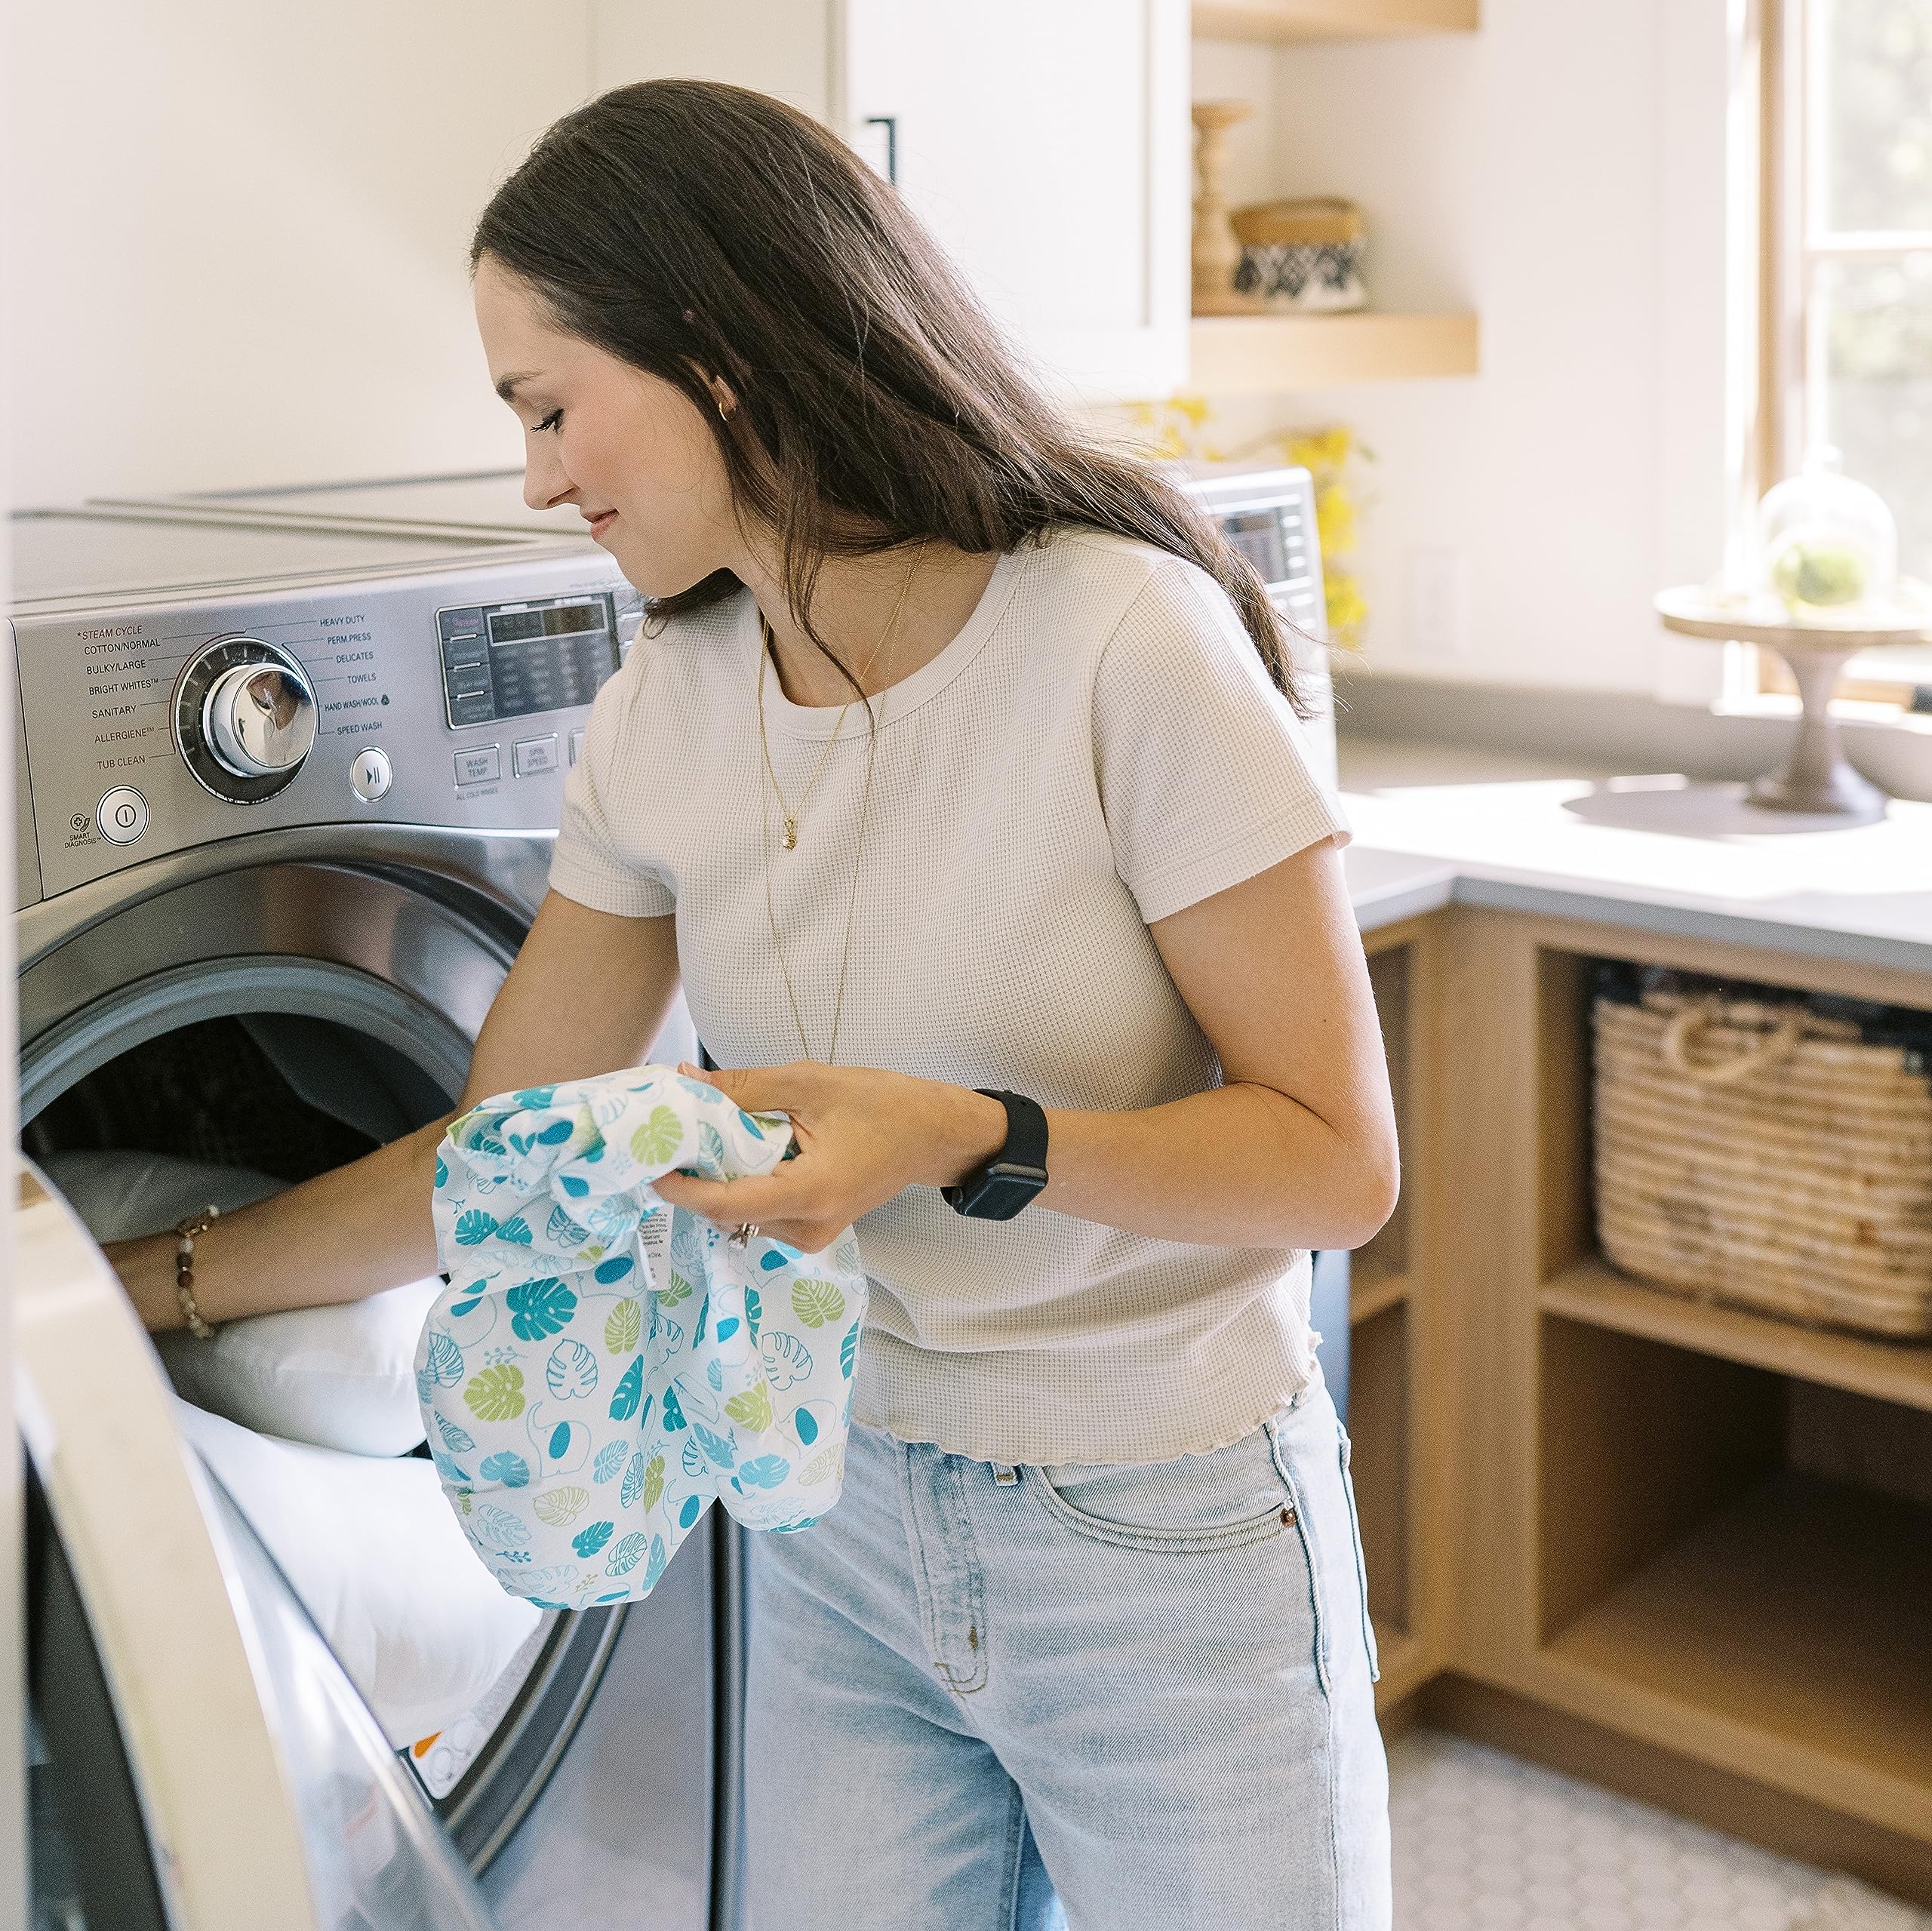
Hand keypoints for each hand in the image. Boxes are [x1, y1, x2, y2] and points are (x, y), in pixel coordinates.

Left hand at [651, 1061, 1006, 1254]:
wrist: (933, 1135)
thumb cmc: (884, 1106)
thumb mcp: (810, 1083)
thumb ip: (744, 1087)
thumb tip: (685, 1082)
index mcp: (810, 1193)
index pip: (726, 1205)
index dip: (680, 1188)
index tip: (650, 1163)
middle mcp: (807, 1227)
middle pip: (728, 1211)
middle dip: (698, 1176)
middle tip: (674, 1136)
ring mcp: (811, 1234)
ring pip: (742, 1213)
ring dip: (721, 1179)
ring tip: (713, 1136)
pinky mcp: (812, 1228)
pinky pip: (761, 1211)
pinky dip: (744, 1183)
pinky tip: (745, 1150)